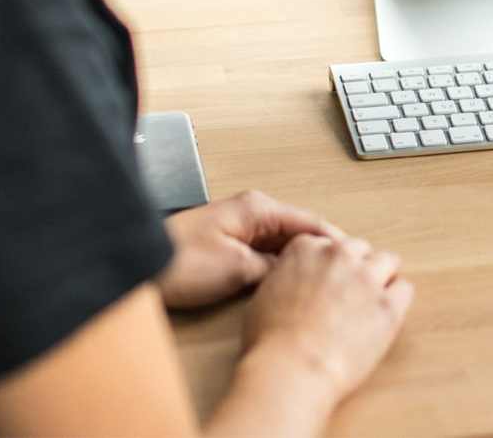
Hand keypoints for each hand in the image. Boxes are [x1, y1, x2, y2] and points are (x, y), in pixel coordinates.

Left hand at [159, 189, 345, 310]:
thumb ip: (274, 268)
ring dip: (296, 262)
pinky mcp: (226, 244)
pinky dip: (276, 267)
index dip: (335, 243)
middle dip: (319, 253)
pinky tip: (283, 284)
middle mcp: (250, 212)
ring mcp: (238, 228)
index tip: (355, 258)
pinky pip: (263, 253)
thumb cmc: (178, 261)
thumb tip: (296, 272)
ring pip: (281, 244)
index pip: (311, 222)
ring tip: (316, 283)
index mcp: (258, 208)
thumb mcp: (238, 269)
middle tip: (341, 275)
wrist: (138, 266)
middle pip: (298, 232)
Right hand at [239, 234, 412, 406]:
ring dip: (381, 277)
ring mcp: (366, 278)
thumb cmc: (270, 342)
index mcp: (306, 249)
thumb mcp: (264, 296)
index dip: (330, 265)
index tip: (329, 281)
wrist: (291, 369)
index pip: (329, 244)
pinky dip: (397, 301)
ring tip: (372, 301)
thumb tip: (293, 285)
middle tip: (351, 293)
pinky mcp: (388, 305)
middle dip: (357, 267)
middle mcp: (339, 255)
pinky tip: (385, 316)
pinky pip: (405, 290)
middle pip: (359, 249)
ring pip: (388, 260)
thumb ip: (286, 278)